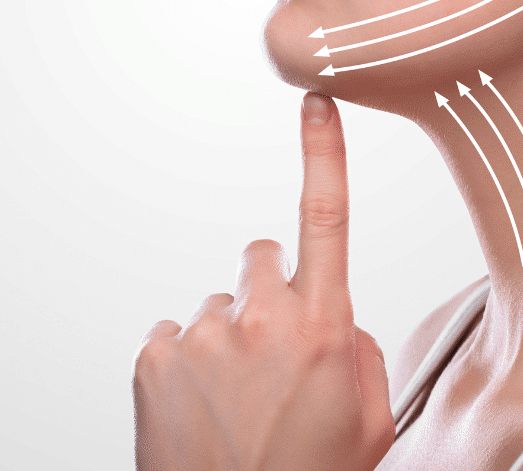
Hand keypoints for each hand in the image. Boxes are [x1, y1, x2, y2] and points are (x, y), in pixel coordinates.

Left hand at [133, 92, 394, 470]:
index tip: (316, 100)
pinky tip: (200, 408)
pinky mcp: (154, 358)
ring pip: (219, 305)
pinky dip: (186, 363)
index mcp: (322, 329)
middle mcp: (260, 320)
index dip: (323, 152)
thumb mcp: (368, 421)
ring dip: (228, 338)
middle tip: (272, 349)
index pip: (326, 217)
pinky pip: (175, 334)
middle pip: (261, 256)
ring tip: (234, 401)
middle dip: (269, 288)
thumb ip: (358, 348)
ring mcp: (201, 337)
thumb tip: (333, 317)